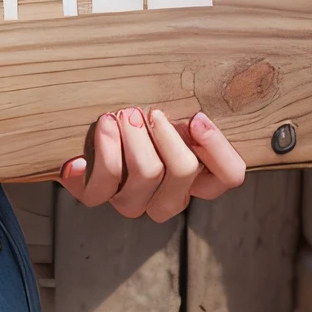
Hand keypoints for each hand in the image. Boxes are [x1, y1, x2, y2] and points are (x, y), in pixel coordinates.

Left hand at [59, 107, 246, 222]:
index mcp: (195, 178)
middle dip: (165, 133)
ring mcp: (135, 200)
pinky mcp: (100, 197)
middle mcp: (169, 196)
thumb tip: (199, 117)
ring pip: (146, 175)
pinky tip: (91, 143)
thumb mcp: (168, 114)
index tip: (196, 118)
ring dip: (132, 139)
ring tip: (118, 115)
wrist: (81, 134)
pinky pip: (102, 187)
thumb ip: (189, 118)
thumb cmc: (134, 118)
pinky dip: (100, 157)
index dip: (218, 148)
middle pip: (185, 170)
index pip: (229, 175)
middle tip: (144, 111)